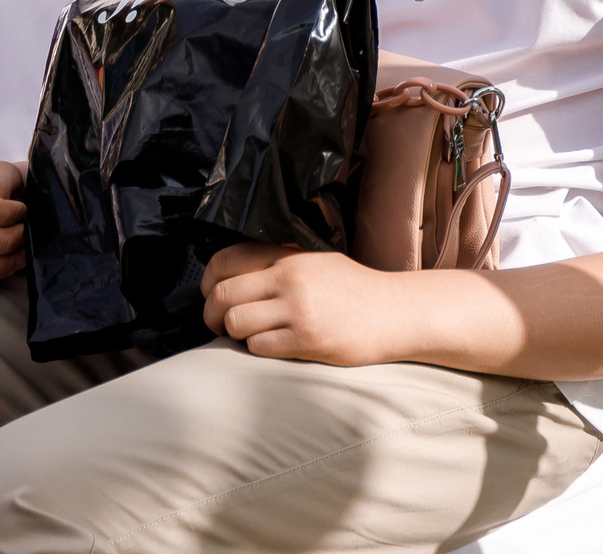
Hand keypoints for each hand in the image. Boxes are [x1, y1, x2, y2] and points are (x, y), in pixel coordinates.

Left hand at [201, 243, 413, 366]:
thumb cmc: (353, 289)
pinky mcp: (307, 337)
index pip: (225, 260)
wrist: (394, 312)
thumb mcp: (315, 261)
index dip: (207, 282)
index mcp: (288, 253)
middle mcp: (289, 276)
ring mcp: (298, 307)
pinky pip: (259, 346)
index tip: (211, 296)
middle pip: (222, 294)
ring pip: (235, 321)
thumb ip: (277, 262)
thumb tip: (230, 276)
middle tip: (220, 325)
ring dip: (235, 334)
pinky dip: (258, 349)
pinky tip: (274, 346)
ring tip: (248, 336)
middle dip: (212, 314)